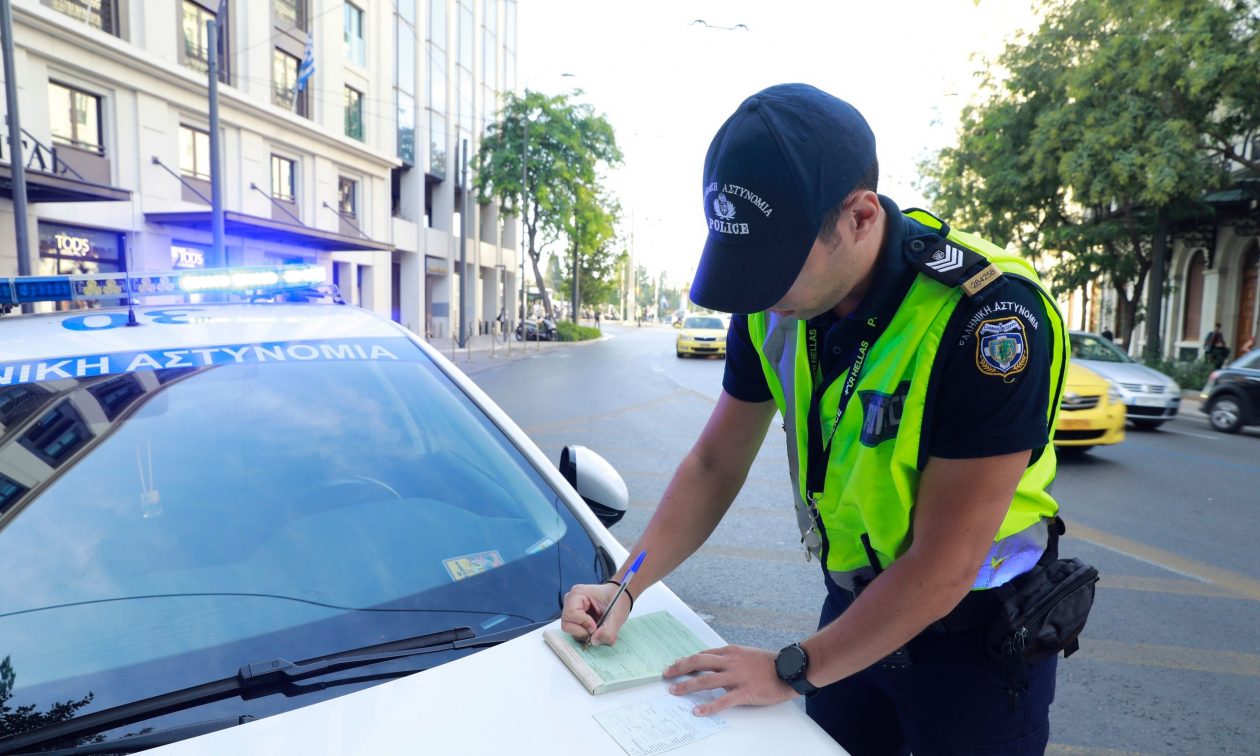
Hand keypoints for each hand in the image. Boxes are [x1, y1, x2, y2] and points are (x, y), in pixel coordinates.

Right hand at [560, 582, 631, 646]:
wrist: (620, 596)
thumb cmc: (618, 599)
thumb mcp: (617, 615)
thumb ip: (608, 631)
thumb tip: (594, 642)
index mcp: (578, 593)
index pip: (571, 614)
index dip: (584, 623)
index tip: (596, 626)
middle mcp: (570, 601)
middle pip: (567, 625)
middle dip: (583, 632)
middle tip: (597, 630)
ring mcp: (571, 609)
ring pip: (570, 630)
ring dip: (586, 634)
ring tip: (600, 630)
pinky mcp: (574, 617)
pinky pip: (575, 631)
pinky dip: (586, 633)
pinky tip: (597, 629)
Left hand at [664, 645, 794, 715]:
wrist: (790, 669)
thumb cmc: (770, 663)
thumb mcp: (747, 654)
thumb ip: (731, 658)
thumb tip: (715, 661)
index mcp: (731, 651)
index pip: (703, 654)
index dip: (687, 660)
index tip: (676, 664)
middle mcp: (731, 662)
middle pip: (698, 662)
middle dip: (679, 668)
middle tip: (666, 674)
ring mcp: (737, 677)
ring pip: (706, 680)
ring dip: (687, 685)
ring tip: (674, 691)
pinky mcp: (744, 692)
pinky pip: (723, 700)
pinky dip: (708, 706)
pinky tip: (697, 711)